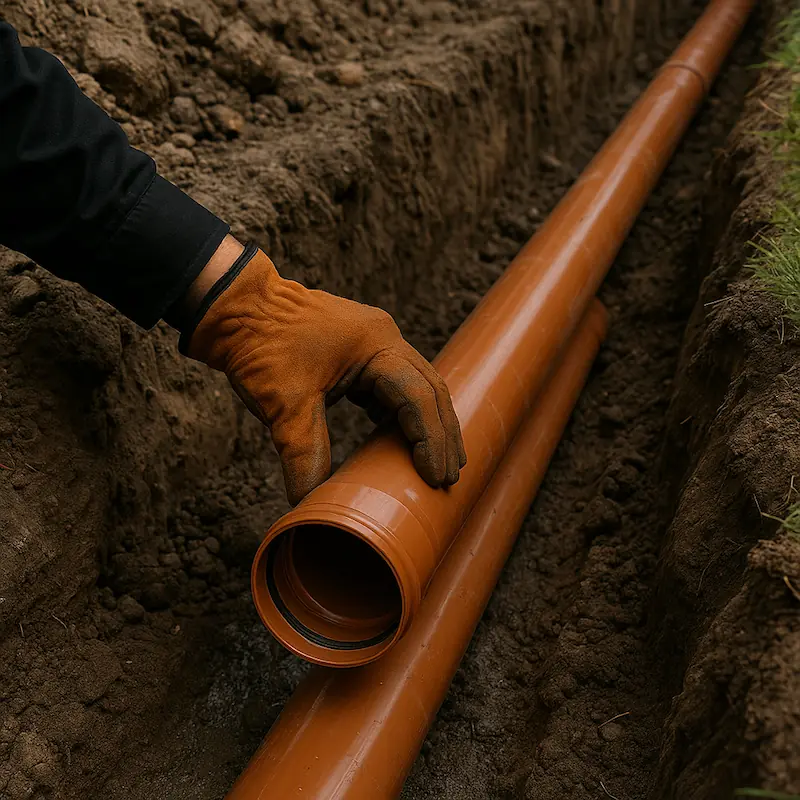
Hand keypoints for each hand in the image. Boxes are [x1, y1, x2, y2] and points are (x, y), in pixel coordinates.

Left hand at [180, 242, 465, 504]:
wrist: (233, 305)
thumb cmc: (259, 344)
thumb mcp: (284, 406)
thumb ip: (304, 456)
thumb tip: (310, 505)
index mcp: (376, 346)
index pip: (419, 399)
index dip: (431, 441)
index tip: (437, 478)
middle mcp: (384, 338)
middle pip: (430, 390)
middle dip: (442, 435)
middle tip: (450, 476)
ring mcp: (374, 340)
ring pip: (416, 386)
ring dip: (427, 423)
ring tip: (436, 463)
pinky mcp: (358, 349)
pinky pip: (393, 382)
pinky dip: (402, 413)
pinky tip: (402, 439)